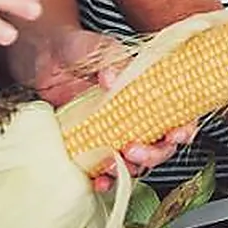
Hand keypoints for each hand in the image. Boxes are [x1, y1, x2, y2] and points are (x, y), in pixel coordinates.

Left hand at [32, 27, 196, 191]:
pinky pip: (103, 168)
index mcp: (148, 91)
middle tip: (133, 149)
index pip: (177, 115)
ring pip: (135, 161)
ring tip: (113, 164)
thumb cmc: (80, 47)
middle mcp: (136, 115)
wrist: (45, 54)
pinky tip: (99, 180)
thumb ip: (110, 62)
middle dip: (152, 154)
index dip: (183, 129)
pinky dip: (104, 179)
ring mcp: (114, 132)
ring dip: (129, 169)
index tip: (174, 134)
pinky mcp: (90, 143)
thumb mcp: (99, 48)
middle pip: (159, 145)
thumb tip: (112, 80)